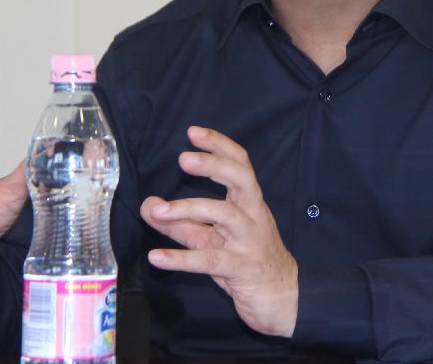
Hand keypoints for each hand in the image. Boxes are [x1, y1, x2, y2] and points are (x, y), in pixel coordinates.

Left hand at [141, 126, 298, 338]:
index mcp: (249, 203)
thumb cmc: (247, 263)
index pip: (240, 164)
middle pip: (241, 179)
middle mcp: (253, 216)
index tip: (193, 132)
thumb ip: (182, 222)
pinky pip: (209, 261)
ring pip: (224, 215)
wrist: (283, 300)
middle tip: (184, 158)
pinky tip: (156, 257)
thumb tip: (149, 205)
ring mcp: (249, 242)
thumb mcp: (212, 239)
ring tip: (158, 211)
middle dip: (214, 165)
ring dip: (188, 209)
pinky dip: (180, 259)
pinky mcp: (241, 269)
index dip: (219, 145)